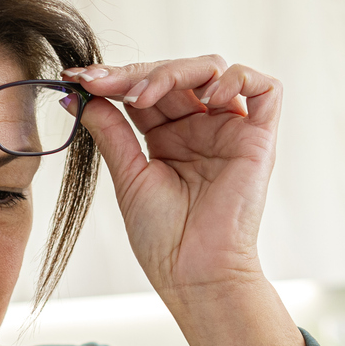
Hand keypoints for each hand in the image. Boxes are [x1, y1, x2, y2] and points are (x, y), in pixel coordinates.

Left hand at [67, 58, 308, 345]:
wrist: (195, 275)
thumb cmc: (164, 240)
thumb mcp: (128, 175)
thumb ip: (110, 131)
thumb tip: (79, 94)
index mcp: (169, 138)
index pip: (147, 89)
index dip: (116, 78)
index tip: (80, 78)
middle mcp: (201, 129)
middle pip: (177, 73)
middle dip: (137, 73)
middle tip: (101, 83)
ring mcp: (231, 131)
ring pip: (213, 70)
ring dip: (175, 72)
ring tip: (144, 97)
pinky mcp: (260, 139)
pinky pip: (265, 88)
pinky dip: (238, 80)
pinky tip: (207, 98)